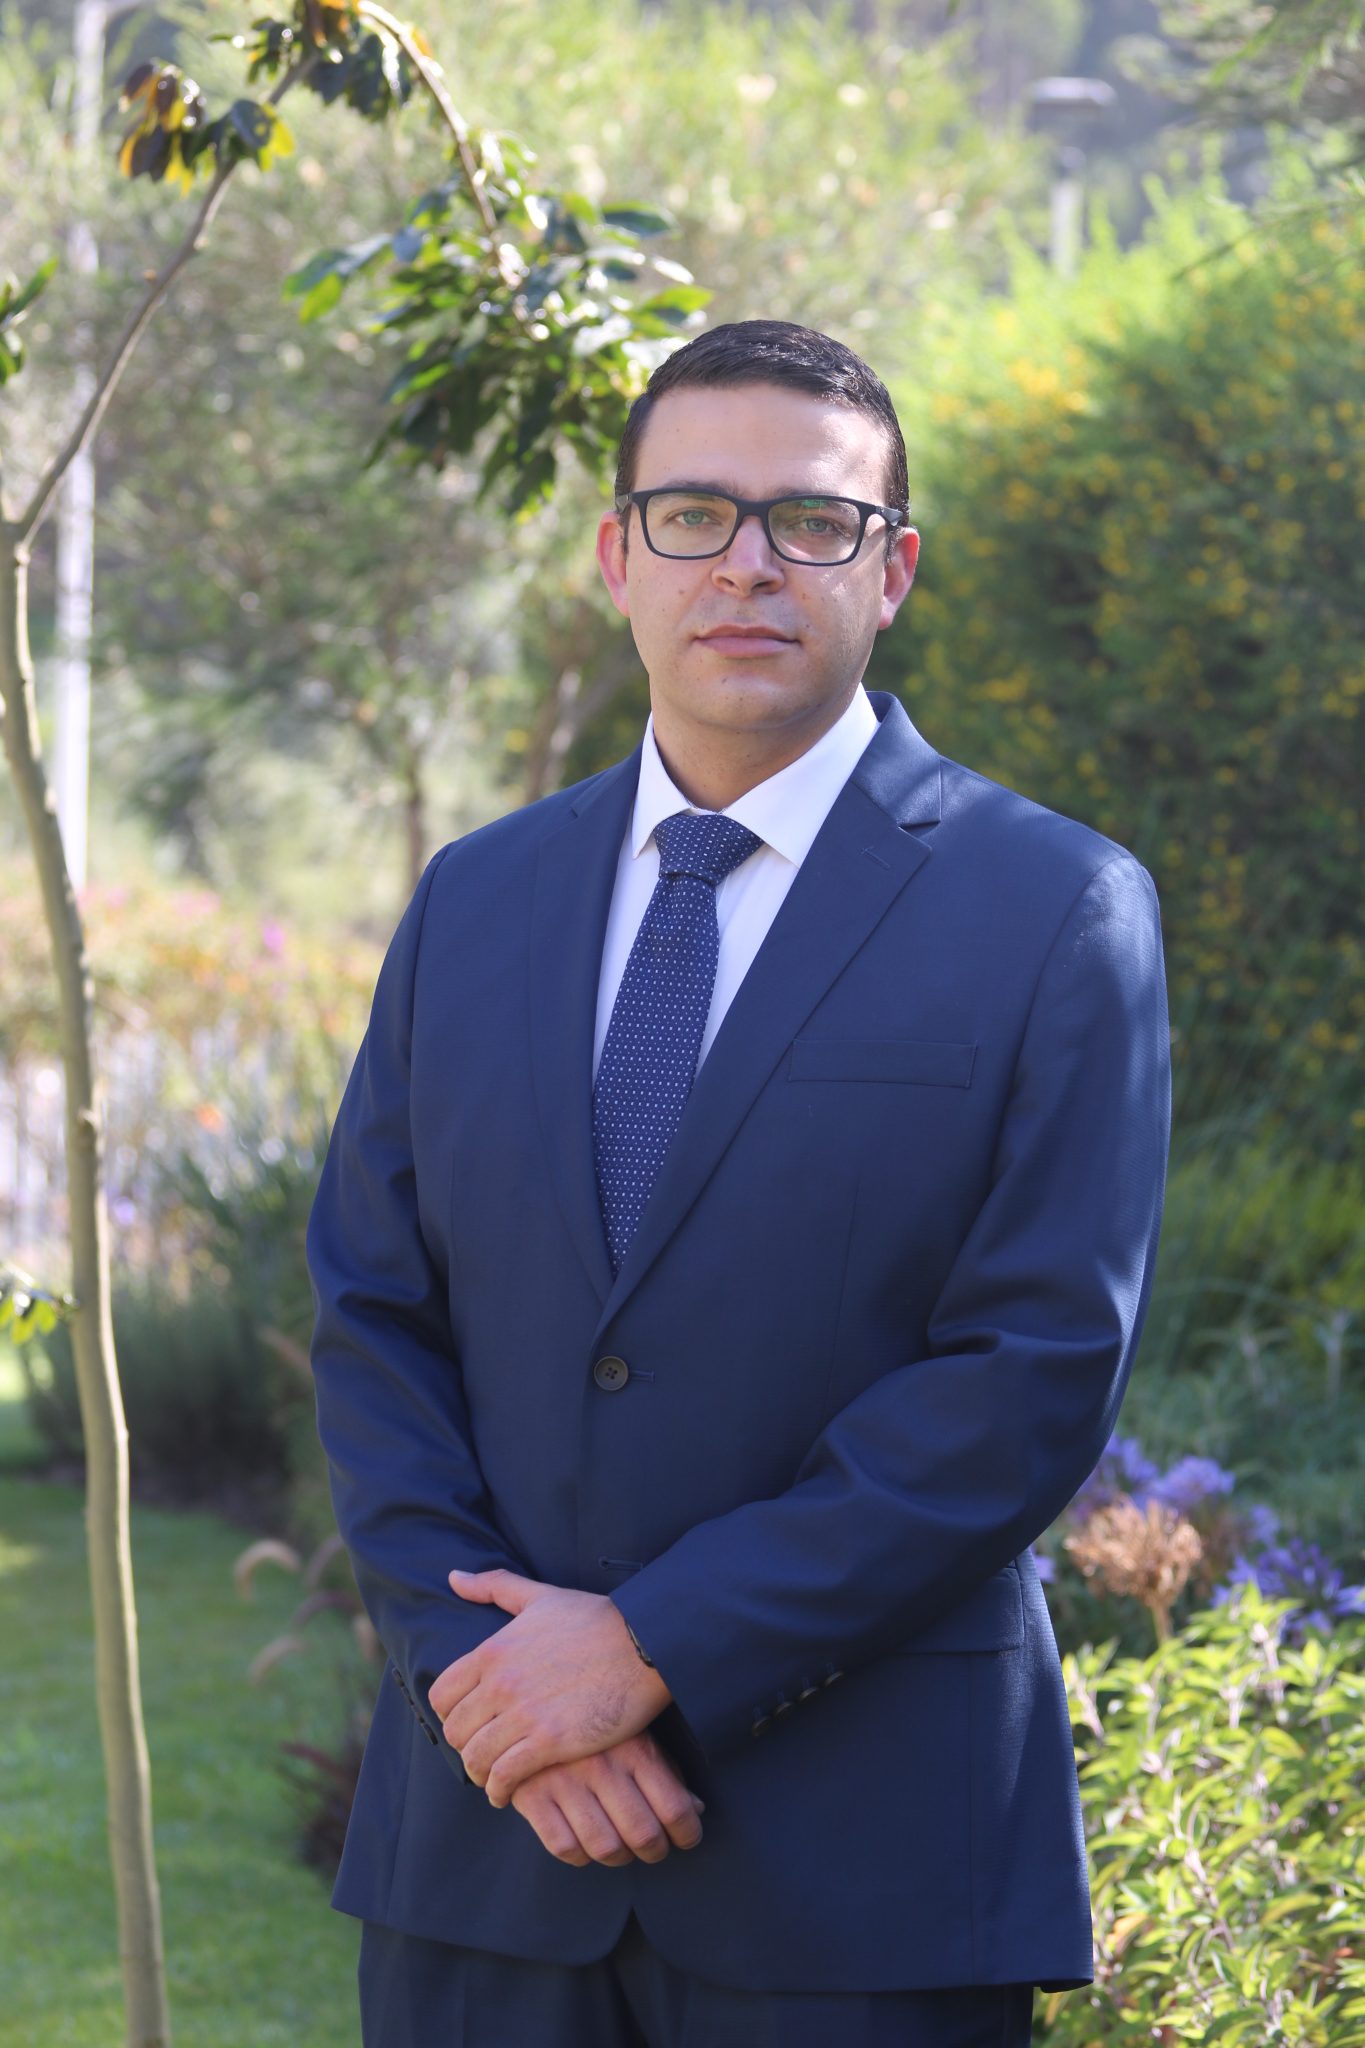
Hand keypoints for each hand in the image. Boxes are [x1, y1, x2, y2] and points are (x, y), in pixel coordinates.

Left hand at [430, 1568, 672, 1806]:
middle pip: (455, 1731)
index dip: (450, 1713)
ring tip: (492, 1778)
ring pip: (475, 1757)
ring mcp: (524, 1713)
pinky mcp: (551, 1741)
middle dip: (464, 1745)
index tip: (467, 1722)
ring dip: (480, 1772)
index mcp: (493, 1650)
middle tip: (482, 1752)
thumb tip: (454, 1577)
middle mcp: (501, 1683)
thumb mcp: (540, 1596)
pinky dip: (499, 1790)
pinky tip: (507, 1793)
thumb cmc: (596, 1618)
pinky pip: (505, 1777)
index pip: (442, 1694)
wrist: (644, 1643)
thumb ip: (493, 1586)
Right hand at [510, 1731, 704, 1867]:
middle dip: (655, 1851)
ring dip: (619, 1857)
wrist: (530, 1698)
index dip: (687, 1834)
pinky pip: (564, 1848)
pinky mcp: (531, 1795)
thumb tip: (696, 1810)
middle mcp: (601, 1763)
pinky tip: (584, 1840)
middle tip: (654, 1848)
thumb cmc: (597, 1723)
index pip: (674, 1809)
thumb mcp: (637, 1735)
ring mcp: (564, 1780)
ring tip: (621, 1847)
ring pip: (605, 1848)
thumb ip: (667, 1772)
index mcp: (634, 1745)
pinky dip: (579, 1855)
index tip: (686, 1838)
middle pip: (643, 1835)